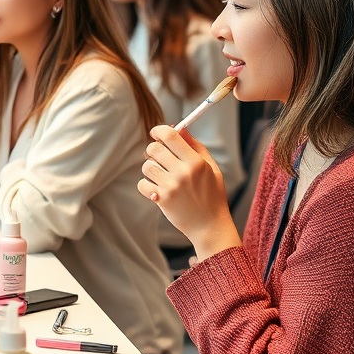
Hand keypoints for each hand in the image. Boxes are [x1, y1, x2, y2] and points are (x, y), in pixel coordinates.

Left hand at [139, 125, 240, 260]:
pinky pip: (142, 184)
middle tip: (160, 158)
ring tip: (162, 176)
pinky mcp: (161, 199)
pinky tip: (158, 189)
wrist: (210, 226)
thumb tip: (180, 127)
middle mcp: (183, 172)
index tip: (156, 133)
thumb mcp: (211, 168)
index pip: (170, 135)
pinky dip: (147, 186)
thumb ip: (195, 146)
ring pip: (146, 166)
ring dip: (151, 169)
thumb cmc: (212, 195)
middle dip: (154, 150)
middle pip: (154, 148)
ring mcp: (171, 186)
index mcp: (196, 162)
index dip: (159, 131)